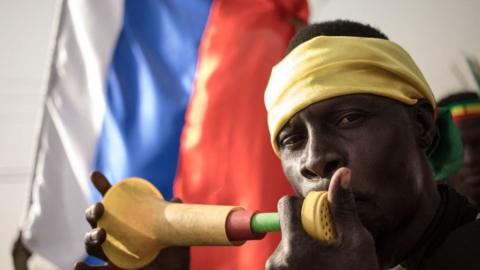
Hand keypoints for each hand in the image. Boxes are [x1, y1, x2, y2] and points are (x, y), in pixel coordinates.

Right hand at [74, 171, 189, 269]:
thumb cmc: (173, 251)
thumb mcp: (175, 231)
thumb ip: (174, 216)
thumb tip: (175, 200)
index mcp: (129, 220)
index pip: (113, 200)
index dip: (103, 187)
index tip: (95, 174)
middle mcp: (116, 234)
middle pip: (96, 220)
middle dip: (93, 212)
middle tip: (100, 208)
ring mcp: (112, 253)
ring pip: (92, 244)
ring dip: (91, 237)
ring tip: (101, 234)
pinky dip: (84, 269)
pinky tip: (78, 265)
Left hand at [266, 167, 379, 269]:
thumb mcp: (356, 242)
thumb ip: (342, 207)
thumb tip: (341, 173)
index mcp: (295, 248)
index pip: (286, 205)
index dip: (304, 207)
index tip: (320, 220)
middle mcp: (278, 261)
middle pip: (287, 225)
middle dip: (306, 230)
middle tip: (328, 247)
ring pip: (286, 242)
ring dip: (303, 246)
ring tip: (324, 262)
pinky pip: (284, 259)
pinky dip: (298, 260)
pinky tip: (317, 268)